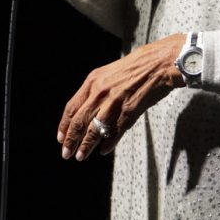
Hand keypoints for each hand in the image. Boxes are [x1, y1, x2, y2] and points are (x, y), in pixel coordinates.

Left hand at [57, 32, 186, 161]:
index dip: (64, 125)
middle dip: (71, 140)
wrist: (159, 63)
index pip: (72, 107)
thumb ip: (96, 90)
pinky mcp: (130, 110)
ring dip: (86, 145)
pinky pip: (115, 131)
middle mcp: (100, 92)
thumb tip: (85, 109)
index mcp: (93, 81)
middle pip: (80, 121)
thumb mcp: (109, 73)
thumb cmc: (136, 67)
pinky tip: (103, 150)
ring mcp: (114, 102)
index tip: (60, 138)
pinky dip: (108, 142)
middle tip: (66, 153)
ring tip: (81, 156)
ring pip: (95, 129)